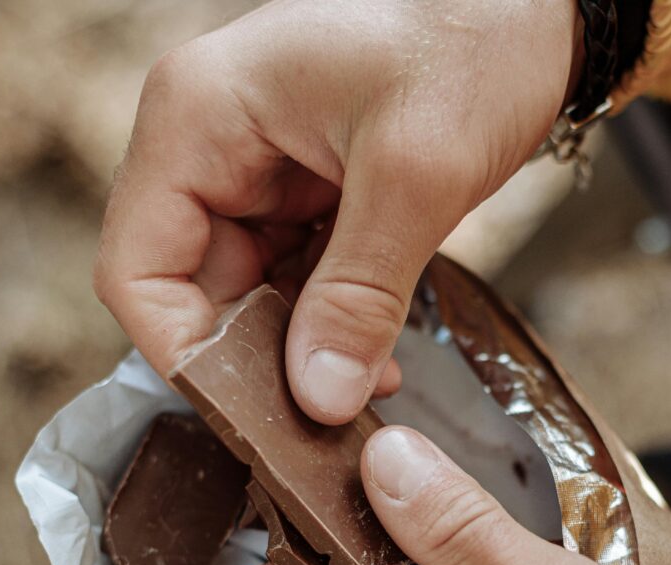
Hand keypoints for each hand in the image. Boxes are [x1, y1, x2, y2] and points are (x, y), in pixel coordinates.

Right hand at [93, 0, 581, 422]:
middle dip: (258, 364)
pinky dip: (332, 327)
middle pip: (196, 295)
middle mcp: (215, 149)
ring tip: (365, 387)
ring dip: (301, 354)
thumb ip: (360, 292)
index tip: (250, 415)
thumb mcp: (414, 175)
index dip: (182, 353)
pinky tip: (375, 355)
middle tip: (325, 418)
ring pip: (250, 300)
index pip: (138, 269)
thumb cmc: (472, 47)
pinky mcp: (309, 200)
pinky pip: (298, 286)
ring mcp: (262, 176)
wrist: (532, 18)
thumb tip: (320, 397)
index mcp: (200, 119)